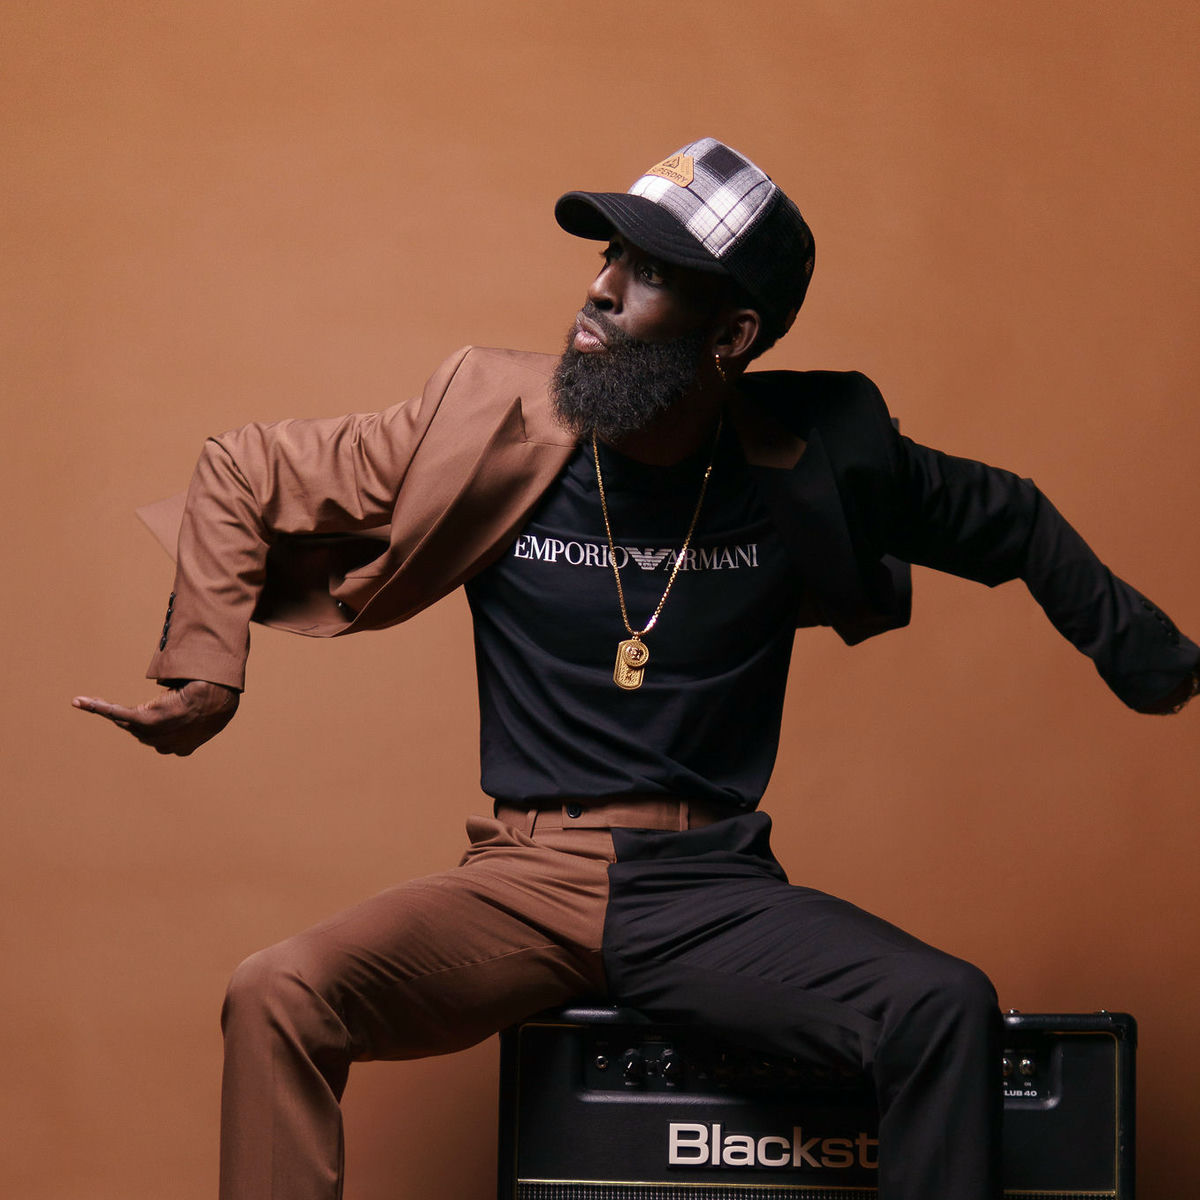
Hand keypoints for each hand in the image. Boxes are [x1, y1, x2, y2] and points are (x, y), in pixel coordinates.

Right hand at [72, 680, 239, 754]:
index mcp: (179, 749)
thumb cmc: (216, 701)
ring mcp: (152, 733)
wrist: (215, 695)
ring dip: (110, 709)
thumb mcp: (206, 714)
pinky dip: (98, 707)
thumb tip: (189, 709)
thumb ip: (193, 719)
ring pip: (126, 720)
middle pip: (140, 730)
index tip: (157, 712)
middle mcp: (162, 746)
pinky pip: (117, 713)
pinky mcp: (144, 719)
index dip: (155, 724)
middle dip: (139, 715)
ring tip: (95, 700)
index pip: (157, 736)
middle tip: (145, 702)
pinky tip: (79, 701)